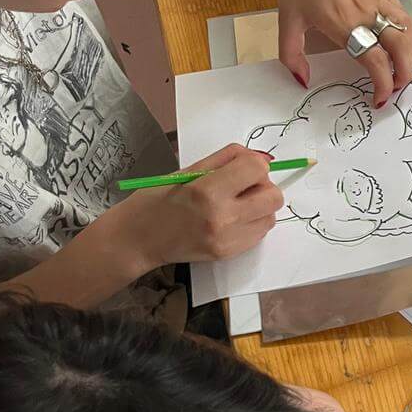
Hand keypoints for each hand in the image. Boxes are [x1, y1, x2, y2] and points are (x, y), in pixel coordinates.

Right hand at [115, 144, 282, 271]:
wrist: (138, 239)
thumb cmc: (156, 200)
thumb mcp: (187, 170)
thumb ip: (226, 160)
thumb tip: (260, 157)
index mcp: (207, 191)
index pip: (257, 169)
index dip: (254, 163)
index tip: (243, 166)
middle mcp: (222, 218)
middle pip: (273, 196)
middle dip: (263, 186)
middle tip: (243, 186)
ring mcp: (227, 240)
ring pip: (270, 217)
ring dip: (260, 206)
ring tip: (236, 204)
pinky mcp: (228, 254)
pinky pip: (259, 234)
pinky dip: (252, 223)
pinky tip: (231, 219)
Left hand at [268, 0, 411, 106]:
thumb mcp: (286, 18)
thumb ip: (291, 55)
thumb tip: (303, 81)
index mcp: (342, 24)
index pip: (375, 63)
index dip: (382, 86)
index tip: (379, 100)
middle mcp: (366, 13)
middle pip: (402, 50)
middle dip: (404, 75)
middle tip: (395, 88)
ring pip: (410, 33)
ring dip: (411, 56)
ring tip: (400, 69)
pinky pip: (405, 17)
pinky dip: (409, 36)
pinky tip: (400, 44)